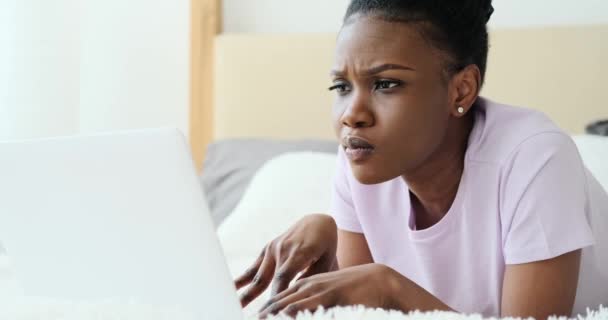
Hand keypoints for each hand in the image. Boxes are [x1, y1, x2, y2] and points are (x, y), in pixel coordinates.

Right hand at [234, 214, 337, 307]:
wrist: (317, 221)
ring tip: (235, 307)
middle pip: (265, 280)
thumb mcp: (327, 260)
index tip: (272, 312)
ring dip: (245, 294)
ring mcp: (271, 249)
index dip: (276, 296)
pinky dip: (241, 281)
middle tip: (253, 315)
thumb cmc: (326, 245)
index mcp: (298, 252)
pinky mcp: (266, 250)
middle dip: (257, 300)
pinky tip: (230, 290)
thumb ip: (314, 278)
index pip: (283, 279)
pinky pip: (252, 269)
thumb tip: (302, 298)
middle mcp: (281, 249)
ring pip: (257, 277)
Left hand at [258, 263, 397, 317]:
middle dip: (262, 316)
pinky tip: (283, 317)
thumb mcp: (329, 297)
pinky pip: (304, 306)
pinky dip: (290, 314)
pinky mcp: (328, 295)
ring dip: (271, 316)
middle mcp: (306, 285)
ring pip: (286, 305)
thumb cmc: (354, 291)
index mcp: (305, 285)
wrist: (380, 280)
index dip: (263, 314)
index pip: (277, 301)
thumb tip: (299, 314)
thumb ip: (314, 305)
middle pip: (276, 303)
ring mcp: (316, 289)